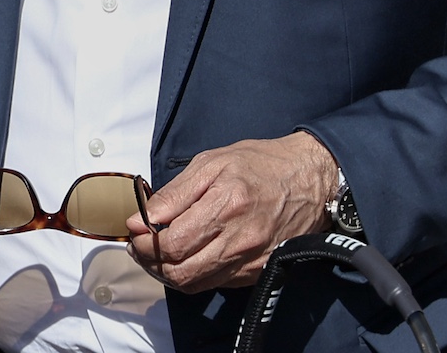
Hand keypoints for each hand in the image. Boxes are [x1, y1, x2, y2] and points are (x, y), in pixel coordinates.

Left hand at [127, 132, 337, 292]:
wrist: (312, 179)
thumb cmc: (261, 165)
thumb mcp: (212, 162)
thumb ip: (175, 194)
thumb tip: (142, 217)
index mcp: (225, 205)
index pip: (172, 243)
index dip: (144, 243)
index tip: (134, 233)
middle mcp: (239, 239)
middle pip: (180, 271)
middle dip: (151, 262)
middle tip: (140, 247)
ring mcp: (250, 260)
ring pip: (196, 283)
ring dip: (168, 273)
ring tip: (158, 253)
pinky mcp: (258, 271)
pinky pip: (216, 283)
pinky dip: (193, 275)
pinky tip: (185, 257)